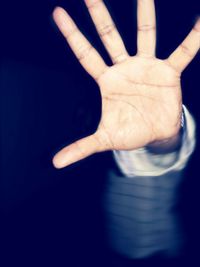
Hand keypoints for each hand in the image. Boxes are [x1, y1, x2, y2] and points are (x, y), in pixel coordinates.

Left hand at [52, 0, 199, 168]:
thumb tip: (56, 162)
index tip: (57, 13)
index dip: (72, 35)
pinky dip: (193, 39)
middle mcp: (124, 68)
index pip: (85, 54)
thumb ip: (80, 147)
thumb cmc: (129, 133)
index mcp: (107, 81)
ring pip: (144, 34)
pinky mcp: (168, 72)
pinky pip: (183, 52)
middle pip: (109, 35)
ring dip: (145, 13)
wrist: (154, 135)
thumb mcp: (103, 140)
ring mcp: (147, 67)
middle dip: (99, 13)